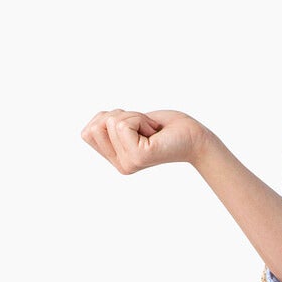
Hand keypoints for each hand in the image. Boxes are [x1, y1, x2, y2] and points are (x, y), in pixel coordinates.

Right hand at [78, 107, 208, 172]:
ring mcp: (128, 163)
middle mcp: (120, 166)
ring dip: (134, 116)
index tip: (135, 127)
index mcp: (115, 159)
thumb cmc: (165, 127)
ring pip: (111, 122)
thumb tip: (91, 127)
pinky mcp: (139, 157)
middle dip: (121, 115)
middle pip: (96, 125)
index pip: (87, 132)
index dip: (110, 119)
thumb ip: (106, 126)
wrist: (194, 137)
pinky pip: (124, 124)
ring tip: (151, 130)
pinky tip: (155, 132)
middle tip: (144, 127)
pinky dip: (141, 119)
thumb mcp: (128, 122)